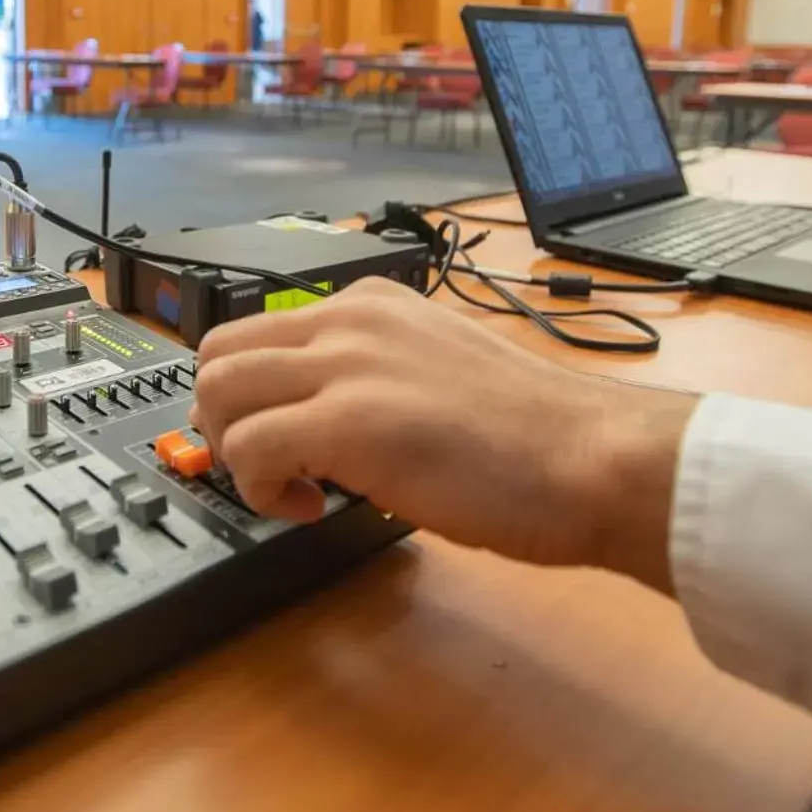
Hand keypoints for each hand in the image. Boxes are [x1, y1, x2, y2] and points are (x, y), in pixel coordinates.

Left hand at [189, 276, 696, 592]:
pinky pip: (250, 447)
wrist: (593, 459)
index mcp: (371, 304)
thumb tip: (328, 418)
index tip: (278, 439)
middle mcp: (351, 319)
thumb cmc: (537, 435)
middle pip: (218, 353)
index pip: (259, 331)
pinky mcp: (350, 421)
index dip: (250, 395)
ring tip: (290, 489)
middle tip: (262, 467)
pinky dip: (259, 489)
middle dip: (221, 419)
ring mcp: (348, 365)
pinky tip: (309, 506)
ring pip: (219, 394)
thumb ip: (377, 374)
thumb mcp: (438, 369)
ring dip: (234, 454)